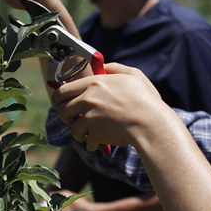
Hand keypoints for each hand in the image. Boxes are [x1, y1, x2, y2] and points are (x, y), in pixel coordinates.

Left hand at [51, 62, 170, 151]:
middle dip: (64, 116)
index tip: (63, 104)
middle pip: (62, 109)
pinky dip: (90, 144)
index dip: (60, 99)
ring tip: (85, 134)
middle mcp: (87, 99)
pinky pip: (85, 141)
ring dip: (78, 132)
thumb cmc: (146, 99)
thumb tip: (103, 66)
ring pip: (72, 127)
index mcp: (94, 83)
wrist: (151, 124)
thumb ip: (115, 68)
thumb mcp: (133, 75)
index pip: (63, 90)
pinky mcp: (94, 134)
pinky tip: (97, 143)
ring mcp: (89, 117)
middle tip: (72, 120)